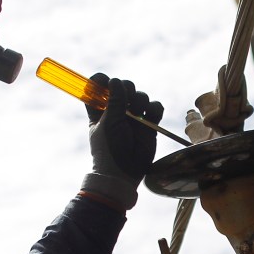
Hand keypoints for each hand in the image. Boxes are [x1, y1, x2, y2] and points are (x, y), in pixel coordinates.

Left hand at [82, 74, 164, 209]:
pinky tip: (149, 117)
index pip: (98, 88)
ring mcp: (134, 117)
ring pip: (140, 96)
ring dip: (140, 100)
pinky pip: (155, 107)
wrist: (124, 172)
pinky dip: (154, 109)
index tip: (105, 82)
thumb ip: (115, 101)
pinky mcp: (149, 124)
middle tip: (127, 100)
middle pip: (124, 87)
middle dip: (127, 89)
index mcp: (100, 110)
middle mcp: (117, 110)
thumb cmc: (109, 148)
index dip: (101, 81)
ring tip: (138, 113)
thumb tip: (116, 81)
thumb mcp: (109, 122)